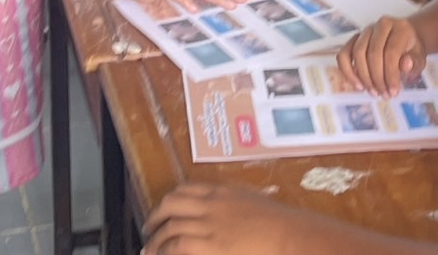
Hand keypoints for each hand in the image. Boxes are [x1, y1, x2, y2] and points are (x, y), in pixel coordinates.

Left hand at [144, 183, 315, 254]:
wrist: (289, 234)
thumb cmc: (279, 223)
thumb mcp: (252, 204)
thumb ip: (233, 207)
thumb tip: (223, 218)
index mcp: (222, 192)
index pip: (186, 189)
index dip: (169, 200)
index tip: (163, 209)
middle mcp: (211, 205)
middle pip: (171, 204)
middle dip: (154, 217)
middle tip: (148, 228)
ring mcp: (209, 225)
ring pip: (170, 226)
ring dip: (155, 240)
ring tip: (148, 250)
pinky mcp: (210, 247)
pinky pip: (178, 246)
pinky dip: (165, 251)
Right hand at [336, 16, 424, 97]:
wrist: (406, 39)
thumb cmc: (412, 50)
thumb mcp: (419, 58)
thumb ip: (413, 62)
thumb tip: (405, 65)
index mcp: (400, 27)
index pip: (391, 51)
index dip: (391, 75)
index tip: (393, 92)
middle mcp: (380, 25)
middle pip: (373, 53)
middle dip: (377, 78)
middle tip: (384, 95)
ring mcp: (365, 31)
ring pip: (357, 53)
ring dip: (364, 77)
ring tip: (374, 92)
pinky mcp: (354, 39)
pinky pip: (343, 54)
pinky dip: (347, 71)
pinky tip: (358, 85)